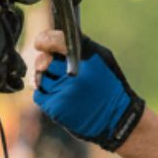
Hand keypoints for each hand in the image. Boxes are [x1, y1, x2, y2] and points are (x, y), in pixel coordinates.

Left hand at [31, 30, 144, 151]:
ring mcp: (63, 90)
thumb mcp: (103, 57)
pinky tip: (61, 99)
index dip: (44, 41)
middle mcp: (72, 72)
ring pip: (41, 78)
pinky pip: (40, 95)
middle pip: (44, 60)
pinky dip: (46, 96)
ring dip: (47, 81)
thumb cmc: (111, 85)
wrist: (118, 118)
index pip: (53, 40)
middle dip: (46, 63)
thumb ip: (80, 46)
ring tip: (63, 88)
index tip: (41, 44)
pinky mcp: (56, 107)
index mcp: (85, 56)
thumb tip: (55, 39)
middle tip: (53, 69)